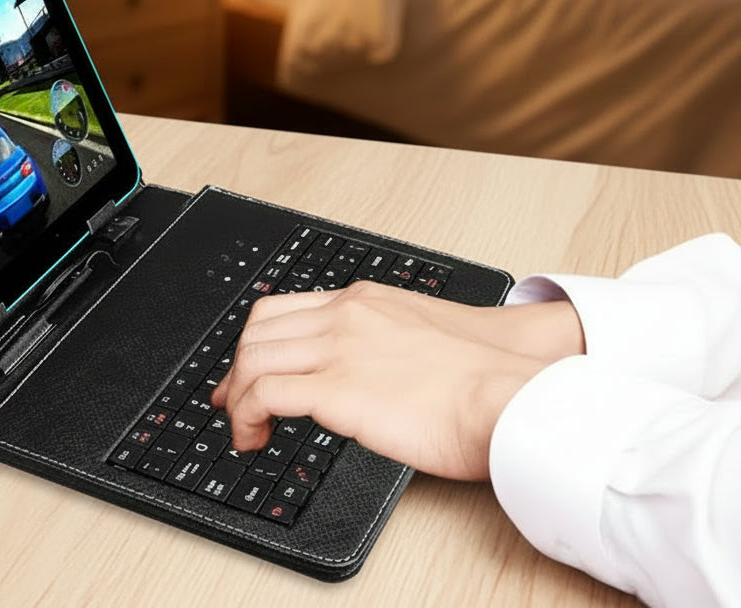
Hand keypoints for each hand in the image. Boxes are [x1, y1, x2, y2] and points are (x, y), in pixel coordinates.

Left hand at [210, 282, 582, 480]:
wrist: (510, 394)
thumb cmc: (488, 378)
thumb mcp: (430, 339)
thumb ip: (391, 345)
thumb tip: (376, 374)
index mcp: (366, 301)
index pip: (285, 308)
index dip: (255, 342)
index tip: (248, 370)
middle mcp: (346, 315)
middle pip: (258, 330)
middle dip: (235, 368)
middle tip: (230, 401)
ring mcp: (339, 348)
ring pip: (252, 359)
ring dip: (236, 397)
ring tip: (243, 430)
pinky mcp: (337, 388)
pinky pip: (262, 395)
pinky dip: (245, 418)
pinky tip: (254, 439)